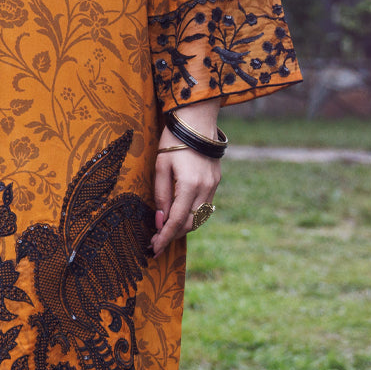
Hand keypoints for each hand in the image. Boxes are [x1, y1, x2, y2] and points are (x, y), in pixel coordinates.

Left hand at [151, 101, 221, 255]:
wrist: (196, 120)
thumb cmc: (173, 141)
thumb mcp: (160, 167)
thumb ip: (161, 195)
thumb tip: (161, 220)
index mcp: (189, 185)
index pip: (177, 220)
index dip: (165, 237)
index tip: (154, 249)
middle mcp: (205, 188)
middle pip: (191, 223)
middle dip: (173, 235)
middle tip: (156, 241)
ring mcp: (213, 185)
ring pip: (200, 217)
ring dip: (184, 226)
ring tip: (166, 230)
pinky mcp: (216, 180)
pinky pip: (204, 205)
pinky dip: (192, 214)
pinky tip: (179, 214)